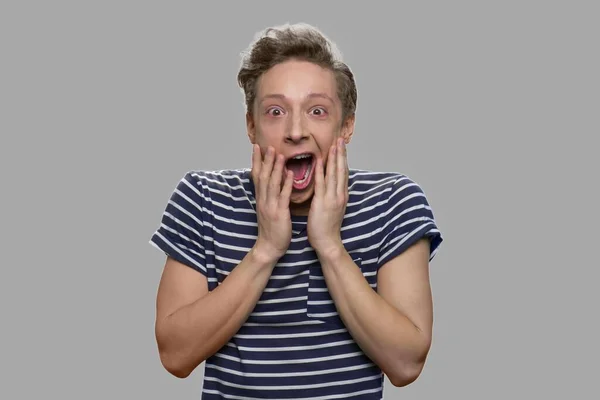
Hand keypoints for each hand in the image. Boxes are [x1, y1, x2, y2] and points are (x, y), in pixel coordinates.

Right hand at [251, 144, 293, 261]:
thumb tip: (271, 182)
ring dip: (275, 169)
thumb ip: (268, 195)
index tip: (257, 147)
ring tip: (279, 155)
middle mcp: (263, 200)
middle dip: (265, 160)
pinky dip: (286, 184)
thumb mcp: (267, 209)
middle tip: (268, 145)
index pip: (256, 176)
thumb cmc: (271, 228)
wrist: (269, 247)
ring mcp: (270, 206)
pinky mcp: (279, 214)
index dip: (256, 161)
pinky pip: (283, 197)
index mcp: (261, 198)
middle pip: (263, 176)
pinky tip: (290, 175)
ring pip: (271, 184)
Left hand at [307, 138, 348, 254]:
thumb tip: (332, 187)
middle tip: (340, 139)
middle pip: (341, 170)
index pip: (343, 173)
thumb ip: (333, 196)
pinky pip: (321, 184)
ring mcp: (332, 198)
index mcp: (341, 196)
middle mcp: (339, 194)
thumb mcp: (333, 209)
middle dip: (341, 154)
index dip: (343, 159)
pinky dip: (320, 171)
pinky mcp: (322, 202)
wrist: (328, 243)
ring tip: (334, 145)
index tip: (342, 147)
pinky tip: (318, 161)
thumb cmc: (327, 228)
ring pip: (334, 174)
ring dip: (334, 158)